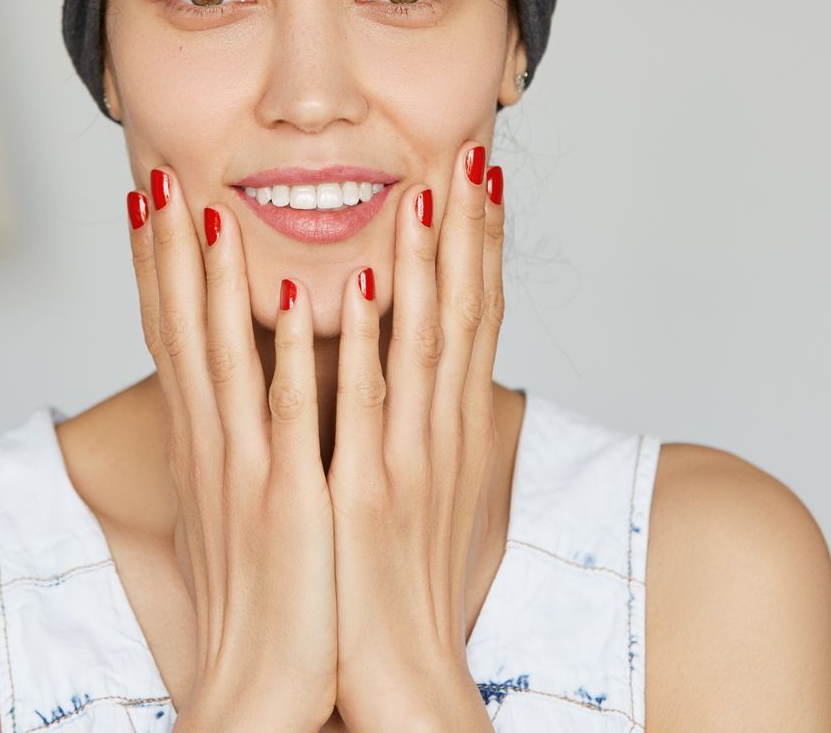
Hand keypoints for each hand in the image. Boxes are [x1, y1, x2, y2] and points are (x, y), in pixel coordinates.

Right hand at [124, 167, 338, 732]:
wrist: (258, 692)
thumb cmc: (263, 602)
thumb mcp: (241, 507)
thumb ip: (240, 445)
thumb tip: (240, 403)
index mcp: (205, 445)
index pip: (172, 333)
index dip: (157, 263)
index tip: (149, 196)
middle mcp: (213, 447)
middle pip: (180, 327)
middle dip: (168, 247)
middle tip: (157, 170)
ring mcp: (246, 469)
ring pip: (224, 353)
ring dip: (216, 277)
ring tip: (211, 202)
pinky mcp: (287, 499)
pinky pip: (288, 412)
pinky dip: (289, 353)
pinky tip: (291, 298)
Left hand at [327, 142, 506, 731]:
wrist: (403, 681)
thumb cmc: (396, 590)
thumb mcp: (412, 495)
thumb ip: (408, 430)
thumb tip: (397, 380)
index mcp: (447, 432)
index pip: (474, 318)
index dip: (480, 244)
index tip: (479, 178)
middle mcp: (438, 435)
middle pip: (464, 311)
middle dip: (466, 229)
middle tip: (467, 151)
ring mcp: (407, 460)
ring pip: (423, 339)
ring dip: (425, 260)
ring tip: (422, 185)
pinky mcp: (368, 493)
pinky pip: (365, 403)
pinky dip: (362, 341)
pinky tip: (350, 287)